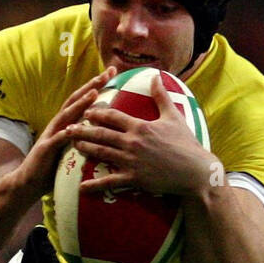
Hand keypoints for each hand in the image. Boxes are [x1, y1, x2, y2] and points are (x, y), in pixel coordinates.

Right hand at [13, 67, 116, 202]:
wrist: (28, 183)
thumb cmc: (52, 168)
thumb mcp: (71, 149)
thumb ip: (83, 138)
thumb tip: (104, 132)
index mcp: (65, 123)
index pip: (82, 100)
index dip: (96, 85)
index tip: (112, 73)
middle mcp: (58, 125)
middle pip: (75, 100)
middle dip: (91, 85)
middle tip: (107, 73)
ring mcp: (50, 135)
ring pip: (66, 115)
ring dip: (80, 103)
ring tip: (94, 93)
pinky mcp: (45, 149)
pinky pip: (57, 140)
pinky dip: (66, 133)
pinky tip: (76, 127)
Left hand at [69, 73, 217, 197]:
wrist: (195, 171)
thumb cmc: (186, 144)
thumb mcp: (174, 116)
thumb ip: (161, 96)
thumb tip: (157, 75)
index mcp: (140, 126)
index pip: (112, 116)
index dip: (96, 112)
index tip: (85, 111)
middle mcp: (132, 142)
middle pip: (101, 134)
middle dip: (82, 130)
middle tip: (68, 128)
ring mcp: (131, 162)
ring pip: (101, 154)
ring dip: (85, 149)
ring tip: (72, 146)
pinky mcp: (134, 179)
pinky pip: (110, 182)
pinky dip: (94, 185)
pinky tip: (82, 187)